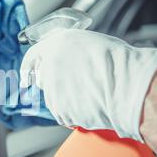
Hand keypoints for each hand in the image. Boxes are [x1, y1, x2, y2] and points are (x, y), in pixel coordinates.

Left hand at [20, 29, 156, 140]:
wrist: (129, 86)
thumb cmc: (119, 62)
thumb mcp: (92, 43)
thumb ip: (72, 50)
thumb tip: (70, 58)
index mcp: (56, 45)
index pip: (32, 56)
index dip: (29, 67)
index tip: (28, 75)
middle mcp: (50, 65)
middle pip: (44, 78)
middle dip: (55, 82)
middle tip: (76, 84)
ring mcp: (53, 89)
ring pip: (54, 97)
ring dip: (67, 98)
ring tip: (91, 94)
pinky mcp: (60, 110)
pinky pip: (63, 113)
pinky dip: (74, 112)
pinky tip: (91, 105)